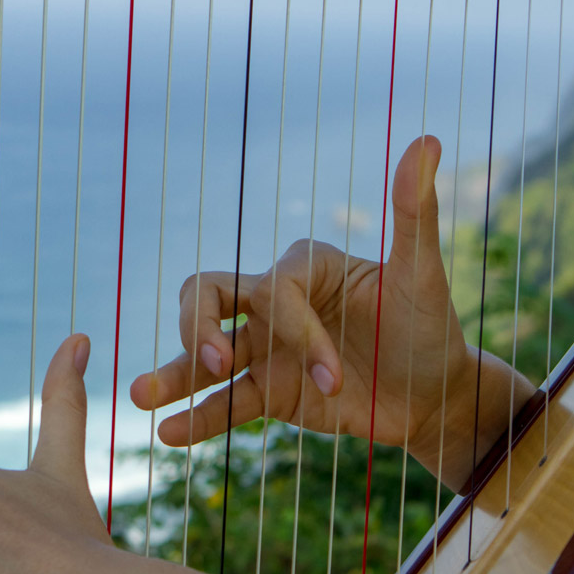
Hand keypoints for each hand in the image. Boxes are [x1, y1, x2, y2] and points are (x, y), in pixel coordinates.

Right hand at [132, 136, 498, 487]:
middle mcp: (275, 303)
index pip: (273, 290)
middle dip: (199, 328)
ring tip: (138, 396)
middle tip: (213, 362)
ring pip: (204, 355)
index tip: (333, 376)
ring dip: (173, 372)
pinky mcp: (269, 392)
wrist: (435, 395)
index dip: (296, 332)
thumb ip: (414, 212)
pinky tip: (167, 434)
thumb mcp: (423, 274)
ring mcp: (266, 348)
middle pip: (207, 296)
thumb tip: (428, 139)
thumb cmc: (430, 327)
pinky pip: (224, 404)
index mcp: (304, 267)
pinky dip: (196, 418)